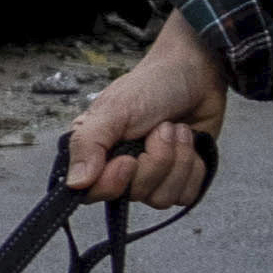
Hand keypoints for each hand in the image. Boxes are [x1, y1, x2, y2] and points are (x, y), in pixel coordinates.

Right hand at [58, 16, 233, 209]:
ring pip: (163, 198)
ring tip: (177, 130)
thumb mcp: (114, 110)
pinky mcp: (181, 177)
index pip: (94, 192)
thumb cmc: (152, 85)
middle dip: (156, 161)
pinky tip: (191, 143)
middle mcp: (123, 169)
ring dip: (179, 160)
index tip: (129, 160)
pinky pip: (187, 195)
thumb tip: (74, 184)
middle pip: (136, 195)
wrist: (197, 74)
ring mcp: (154, 176)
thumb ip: (89, 144)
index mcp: (98, 152)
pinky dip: (195, 168)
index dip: (114, 183)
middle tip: (160, 129)